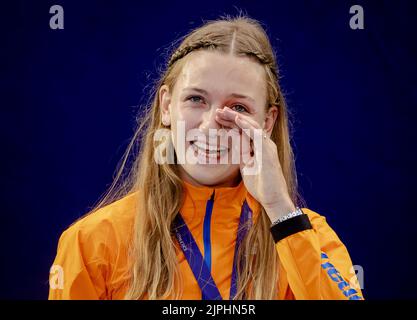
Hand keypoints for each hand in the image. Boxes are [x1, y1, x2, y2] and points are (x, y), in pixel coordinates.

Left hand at [216, 107, 295, 221]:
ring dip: (237, 118)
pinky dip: (246, 126)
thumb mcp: (246, 167)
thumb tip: (233, 146)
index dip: (232, 123)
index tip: (219, 118)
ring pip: (252, 126)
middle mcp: (264, 144)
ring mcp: (267, 147)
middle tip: (219, 111)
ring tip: (225, 111)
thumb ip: (242, 155)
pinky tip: (237, 120)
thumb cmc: (261, 185)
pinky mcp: (267, 152)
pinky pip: (257, 135)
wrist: (273, 198)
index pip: (245, 131)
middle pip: (248, 125)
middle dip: (232, 117)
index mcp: (259, 147)